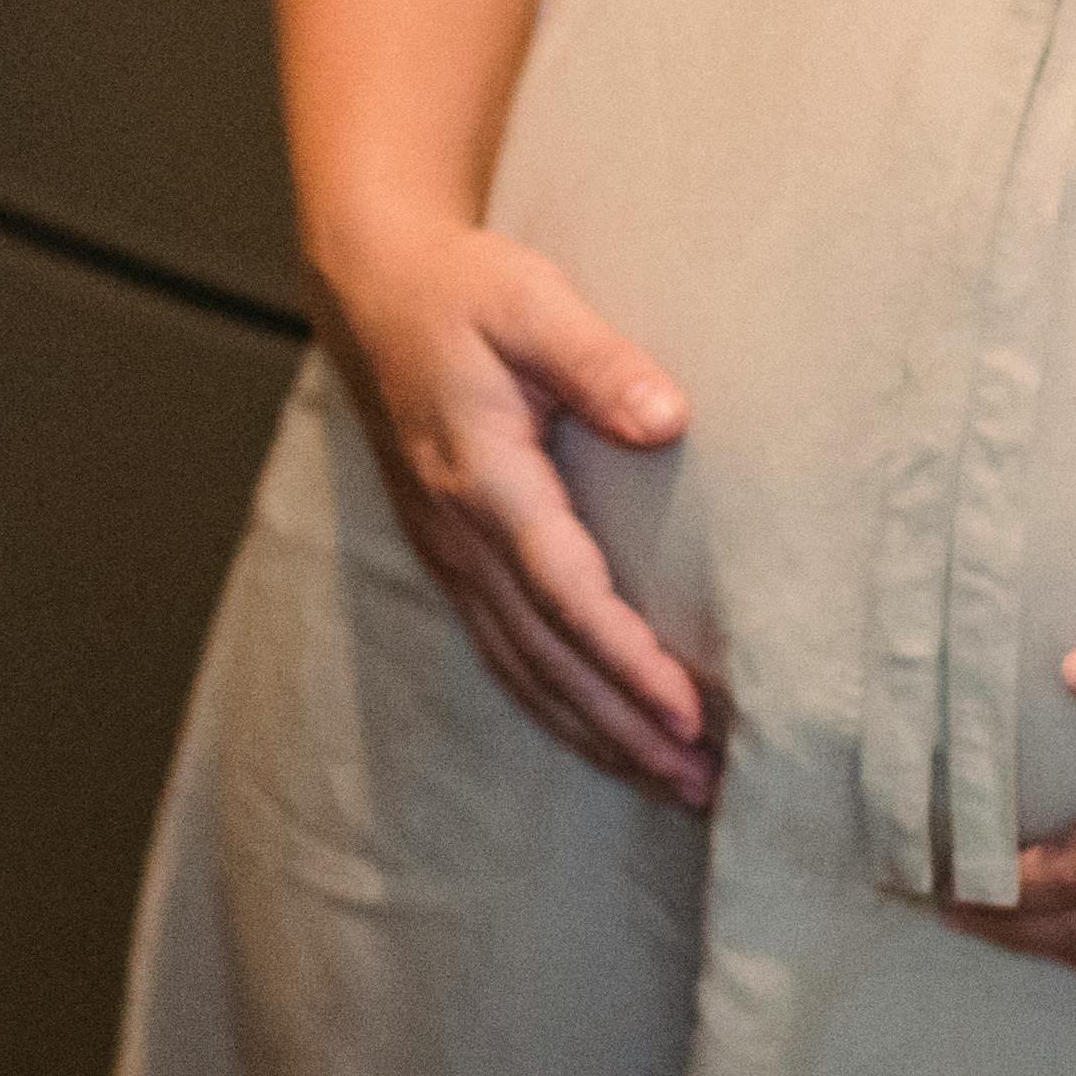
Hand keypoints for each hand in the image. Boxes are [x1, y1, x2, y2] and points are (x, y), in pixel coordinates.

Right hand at [319, 222, 716, 802]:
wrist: (373, 290)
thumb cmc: (463, 292)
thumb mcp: (531, 302)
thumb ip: (600, 361)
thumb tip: (668, 418)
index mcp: (486, 482)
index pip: (567, 596)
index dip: (629, 663)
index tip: (691, 716)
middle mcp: (462, 536)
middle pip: (549, 660)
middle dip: (625, 730)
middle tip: (702, 786)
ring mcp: (450, 555)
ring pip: (524, 671)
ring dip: (596, 733)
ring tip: (669, 783)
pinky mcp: (452, 558)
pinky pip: (504, 653)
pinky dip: (556, 706)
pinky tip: (600, 735)